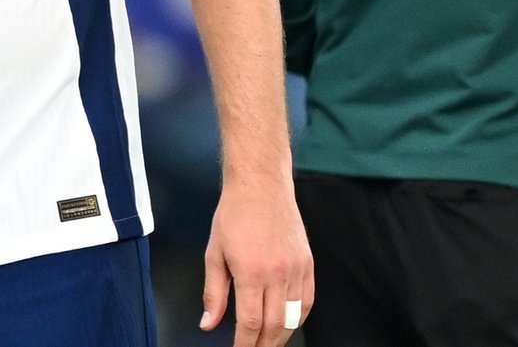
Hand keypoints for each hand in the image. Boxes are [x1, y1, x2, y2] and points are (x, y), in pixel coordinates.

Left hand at [201, 178, 312, 346]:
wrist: (261, 185)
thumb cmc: (234, 214)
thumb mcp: (214, 252)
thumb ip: (213, 292)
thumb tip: (209, 323)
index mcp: (251, 272)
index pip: (250, 323)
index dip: (245, 345)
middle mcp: (278, 274)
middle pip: (274, 326)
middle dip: (263, 345)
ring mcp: (296, 269)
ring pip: (293, 317)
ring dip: (281, 335)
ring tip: (268, 343)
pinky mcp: (308, 263)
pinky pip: (307, 301)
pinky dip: (298, 318)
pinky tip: (287, 323)